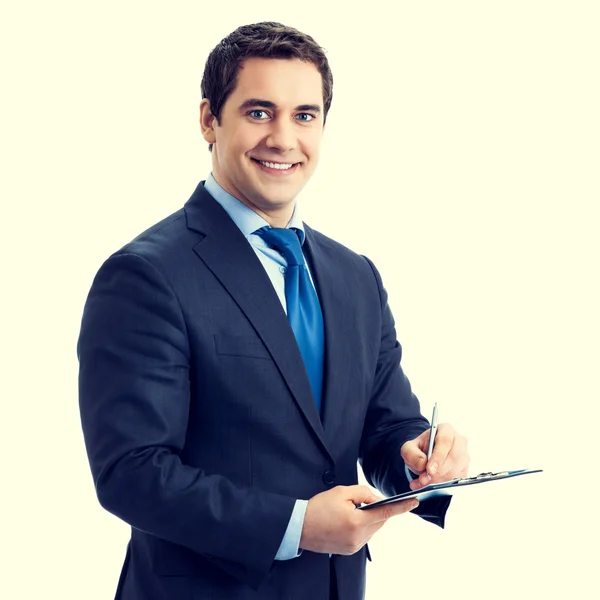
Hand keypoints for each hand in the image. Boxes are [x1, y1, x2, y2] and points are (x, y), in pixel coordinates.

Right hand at [299, 485, 417, 554]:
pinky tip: (347, 520)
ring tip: (349, 511)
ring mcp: (354, 546)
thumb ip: (363, 493)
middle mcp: (358, 537)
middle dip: (377, 510)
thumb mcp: (341, 492)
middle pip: (379, 521)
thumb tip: (376, 499)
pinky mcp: (350, 550)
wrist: (299, 527)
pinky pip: (364, 536)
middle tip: (361, 501)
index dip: (401, 507)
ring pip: (372, 529)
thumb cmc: (318, 508)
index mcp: (357, 522)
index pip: (385, 513)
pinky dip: (361, 526)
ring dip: (368, 518)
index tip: (414, 502)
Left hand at [401, 423, 469, 490]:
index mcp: (446, 429)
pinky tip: (429, 484)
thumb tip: (422, 463)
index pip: (445, 440)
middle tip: (424, 479)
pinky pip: (457, 479)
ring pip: (456, 470)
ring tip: (423, 482)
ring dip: (439, 479)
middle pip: (454, 457)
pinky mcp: (464, 469)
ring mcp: (464, 455)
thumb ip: (411, 453)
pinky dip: (442, 484)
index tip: (429, 469)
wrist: (424, 457)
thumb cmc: (419, 449)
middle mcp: (459, 441)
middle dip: (438, 471)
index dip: (438, 456)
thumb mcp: (409, 448)